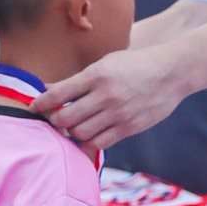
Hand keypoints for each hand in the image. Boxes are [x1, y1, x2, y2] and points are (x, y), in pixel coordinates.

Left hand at [33, 44, 187, 151]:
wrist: (171, 73)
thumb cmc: (136, 64)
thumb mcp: (106, 63)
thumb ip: (78, 79)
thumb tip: (49, 88)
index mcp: (97, 75)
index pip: (59, 94)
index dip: (41, 103)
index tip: (34, 106)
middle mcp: (105, 95)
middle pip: (66, 118)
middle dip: (55, 120)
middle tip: (54, 118)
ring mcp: (118, 113)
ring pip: (81, 133)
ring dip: (71, 132)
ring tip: (72, 126)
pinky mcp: (129, 127)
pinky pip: (100, 142)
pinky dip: (89, 142)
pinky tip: (87, 135)